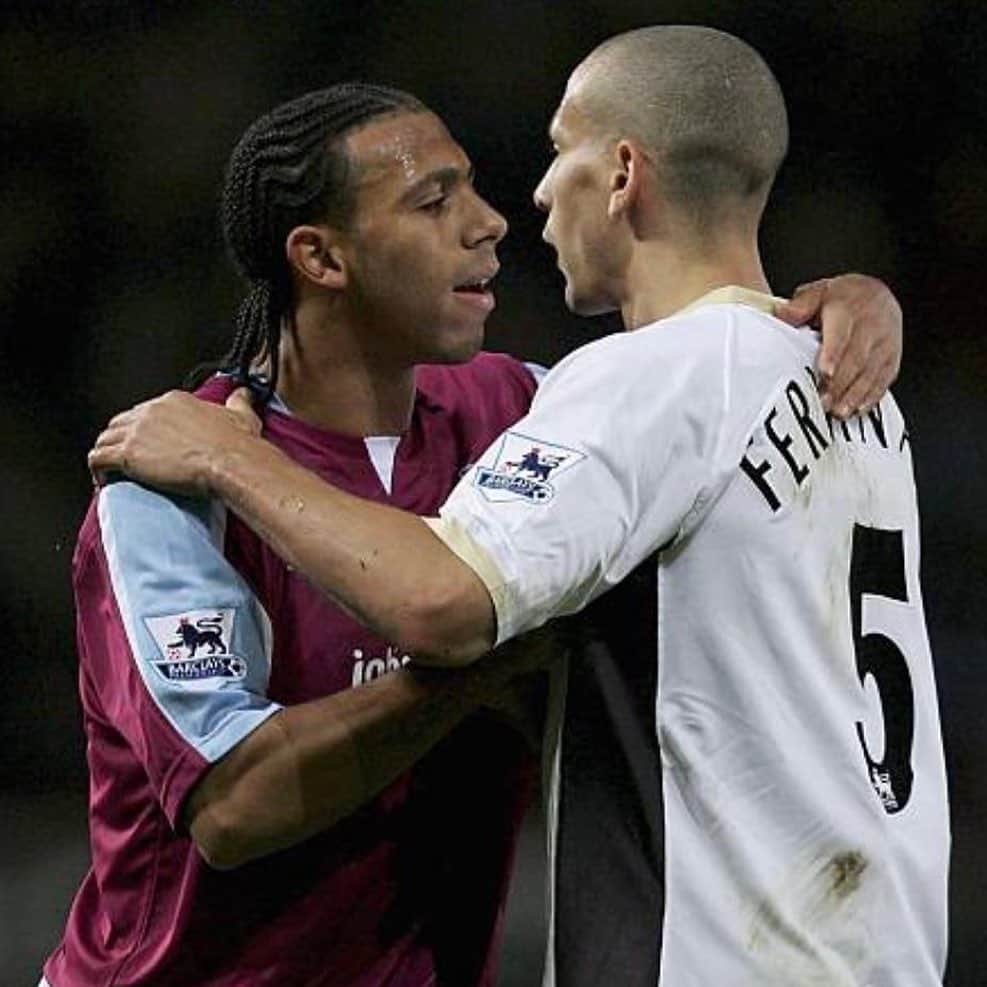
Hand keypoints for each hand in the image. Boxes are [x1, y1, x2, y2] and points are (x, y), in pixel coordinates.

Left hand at [88, 387, 261, 494]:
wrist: (229, 462)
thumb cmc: (236, 445)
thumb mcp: (242, 416)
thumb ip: (239, 402)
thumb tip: (243, 393)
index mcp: (174, 401)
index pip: (145, 411)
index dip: (142, 429)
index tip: (147, 445)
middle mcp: (151, 411)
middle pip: (121, 422)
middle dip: (120, 440)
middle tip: (127, 459)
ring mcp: (137, 431)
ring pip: (104, 438)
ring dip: (105, 454)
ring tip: (111, 472)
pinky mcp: (127, 454)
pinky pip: (98, 459)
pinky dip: (97, 470)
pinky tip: (104, 481)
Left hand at [774, 274, 901, 418]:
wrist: (877, 293)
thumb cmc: (844, 298)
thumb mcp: (819, 292)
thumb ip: (800, 305)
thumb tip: (782, 313)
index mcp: (849, 309)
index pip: (842, 334)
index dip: (834, 354)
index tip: (825, 372)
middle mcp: (871, 325)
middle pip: (857, 358)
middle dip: (840, 383)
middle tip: (824, 402)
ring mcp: (885, 342)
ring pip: (872, 371)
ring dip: (855, 394)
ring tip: (839, 411)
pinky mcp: (892, 356)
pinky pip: (885, 378)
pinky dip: (872, 396)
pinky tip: (858, 408)